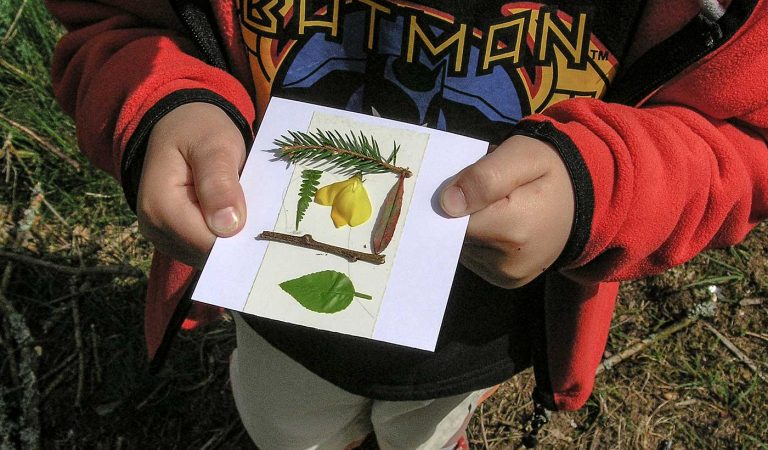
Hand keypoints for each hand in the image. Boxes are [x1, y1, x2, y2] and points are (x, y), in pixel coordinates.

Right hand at [137, 102, 246, 266]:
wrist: (181, 126)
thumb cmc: (199, 130)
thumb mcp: (214, 145)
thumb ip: (219, 182)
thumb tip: (229, 226)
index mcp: (160, 207)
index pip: (206, 243)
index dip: (238, 237)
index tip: (266, 221)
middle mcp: (156, 229)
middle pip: (208, 253)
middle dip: (237, 238)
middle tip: (262, 211)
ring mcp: (165, 238)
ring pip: (210, 256)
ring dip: (233, 238)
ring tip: (247, 207)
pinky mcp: (177, 240)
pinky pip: (207, 250)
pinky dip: (226, 236)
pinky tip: (237, 215)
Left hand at [440, 135, 573, 288]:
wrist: (588, 200)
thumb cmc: (552, 170)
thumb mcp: (522, 156)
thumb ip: (485, 177)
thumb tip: (446, 204)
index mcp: (512, 229)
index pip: (452, 218)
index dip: (454, 197)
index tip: (469, 180)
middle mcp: (508, 262)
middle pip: (457, 235)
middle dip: (463, 212)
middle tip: (487, 190)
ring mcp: (506, 276)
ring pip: (463, 247)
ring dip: (471, 226)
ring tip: (497, 207)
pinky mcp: (505, 281)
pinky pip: (475, 257)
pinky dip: (479, 240)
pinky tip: (498, 224)